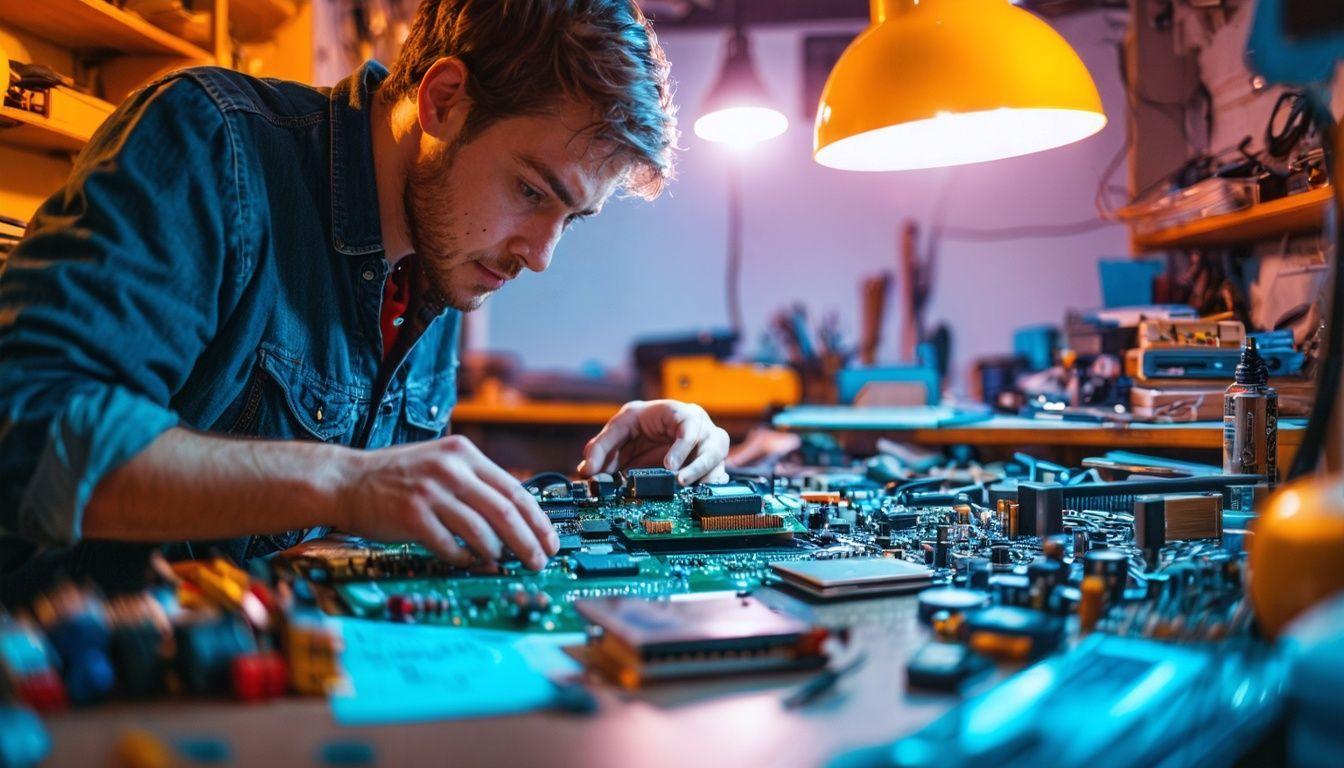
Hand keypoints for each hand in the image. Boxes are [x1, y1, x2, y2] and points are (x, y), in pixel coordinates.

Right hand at [335, 435, 557, 569]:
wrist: (345, 480)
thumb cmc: (397, 477)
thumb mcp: (441, 464)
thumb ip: (475, 484)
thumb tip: (515, 518)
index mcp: (464, 453)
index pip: (514, 490)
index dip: (538, 520)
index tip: (551, 541)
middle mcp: (451, 469)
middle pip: (505, 512)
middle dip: (528, 542)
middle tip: (539, 562)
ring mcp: (431, 491)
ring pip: (481, 530)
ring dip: (498, 553)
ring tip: (504, 564)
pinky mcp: (411, 515)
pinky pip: (450, 545)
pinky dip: (464, 558)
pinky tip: (470, 563)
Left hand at [577, 400, 729, 484]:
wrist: (651, 435)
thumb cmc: (641, 425)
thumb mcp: (619, 428)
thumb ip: (601, 446)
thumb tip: (588, 471)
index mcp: (681, 414)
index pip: (690, 424)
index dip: (682, 446)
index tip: (669, 466)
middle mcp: (701, 430)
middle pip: (714, 445)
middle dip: (699, 466)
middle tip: (680, 482)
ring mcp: (709, 450)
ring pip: (718, 464)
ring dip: (705, 479)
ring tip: (688, 493)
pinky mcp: (710, 468)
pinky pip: (718, 479)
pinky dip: (708, 489)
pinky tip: (696, 499)